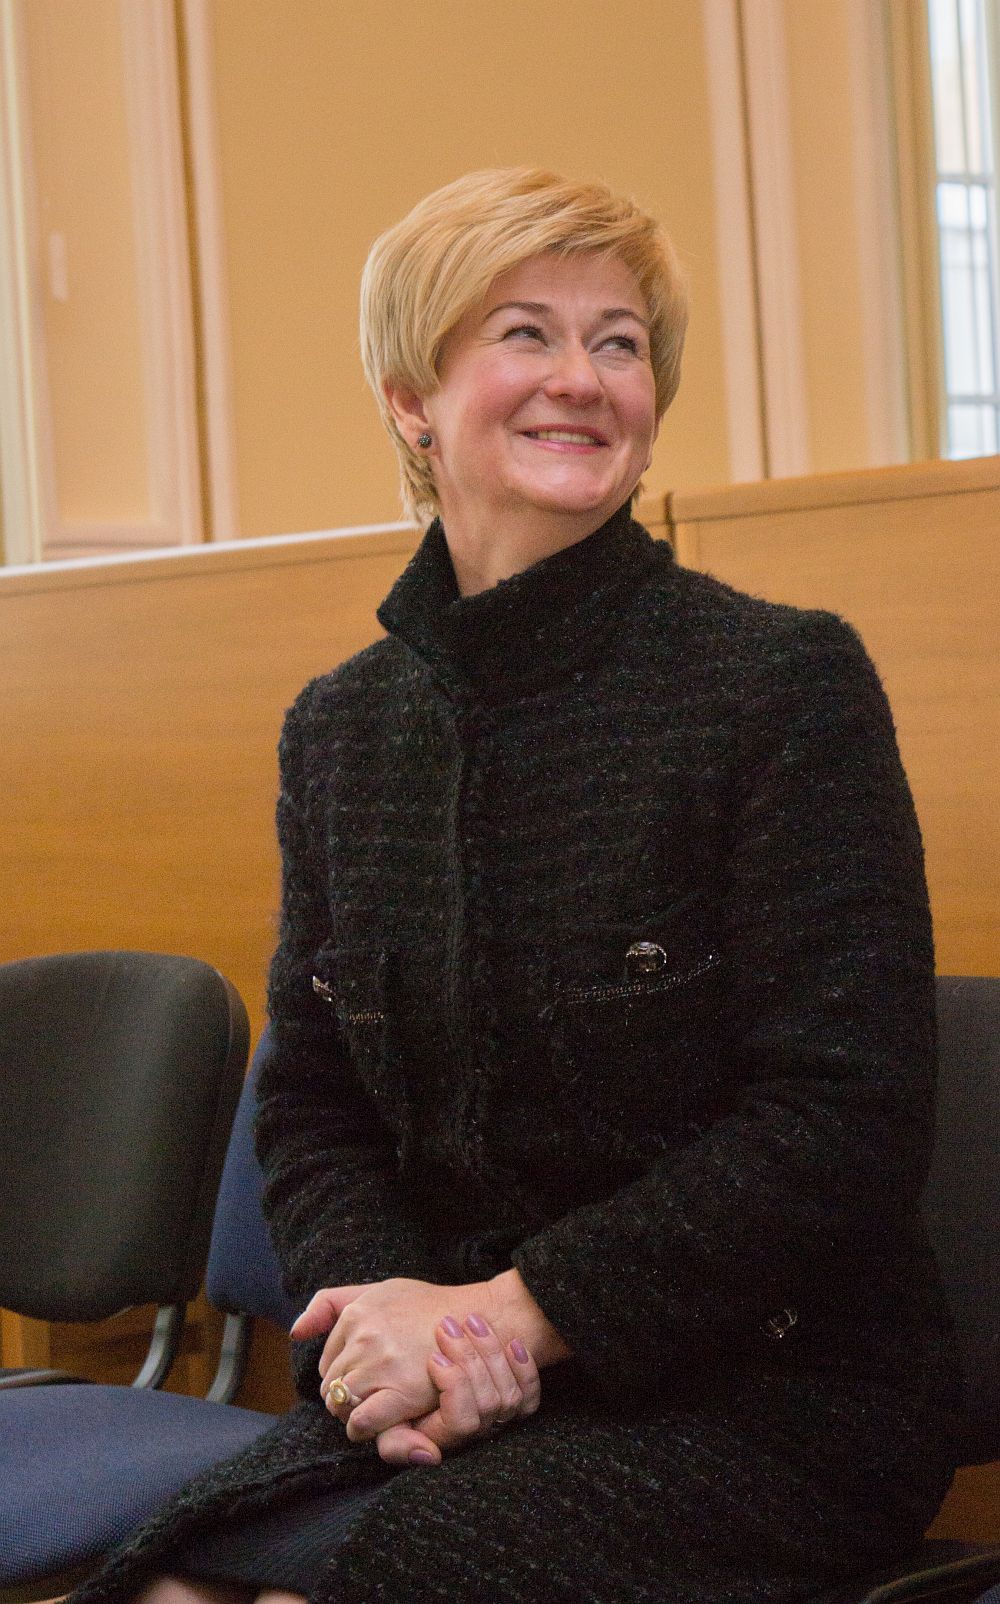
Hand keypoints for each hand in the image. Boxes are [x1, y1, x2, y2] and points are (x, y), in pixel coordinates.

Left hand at [292, 1277, 490, 1434]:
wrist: (477, 1322)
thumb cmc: (428, 1307)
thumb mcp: (379, 1291)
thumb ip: (332, 1304)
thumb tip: (295, 1333)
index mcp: (358, 1312)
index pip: (325, 1359)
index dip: (342, 1372)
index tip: (361, 1376)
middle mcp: (365, 1336)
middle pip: (331, 1384)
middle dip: (344, 1394)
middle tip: (369, 1396)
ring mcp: (382, 1365)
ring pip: (342, 1404)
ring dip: (352, 1412)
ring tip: (374, 1407)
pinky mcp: (401, 1392)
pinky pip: (362, 1422)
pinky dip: (361, 1428)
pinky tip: (373, 1423)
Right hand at [371, 1313, 541, 1465]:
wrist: (431, 1362)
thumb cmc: (400, 1396)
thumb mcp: (387, 1422)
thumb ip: (395, 1445)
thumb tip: (430, 1456)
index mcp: (444, 1436)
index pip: (462, 1422)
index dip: (453, 1386)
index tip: (434, 1356)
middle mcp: (476, 1432)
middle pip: (489, 1402)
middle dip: (470, 1359)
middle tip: (447, 1326)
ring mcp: (500, 1419)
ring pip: (509, 1395)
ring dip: (492, 1352)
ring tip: (471, 1321)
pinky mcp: (520, 1403)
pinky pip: (530, 1395)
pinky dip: (525, 1368)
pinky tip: (513, 1343)